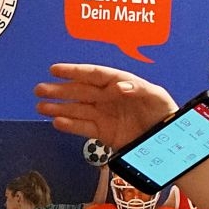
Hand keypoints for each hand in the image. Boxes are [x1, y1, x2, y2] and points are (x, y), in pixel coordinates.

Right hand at [34, 63, 178, 149]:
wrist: (169, 138)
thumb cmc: (165, 111)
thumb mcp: (156, 95)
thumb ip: (137, 87)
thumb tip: (119, 86)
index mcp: (119, 84)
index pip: (93, 74)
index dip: (74, 71)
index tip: (55, 70)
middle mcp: (108, 98)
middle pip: (80, 91)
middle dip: (59, 90)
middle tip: (40, 89)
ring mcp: (105, 115)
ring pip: (77, 109)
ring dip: (59, 107)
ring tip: (41, 106)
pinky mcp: (104, 132)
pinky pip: (84, 127)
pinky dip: (70, 125)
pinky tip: (57, 121)